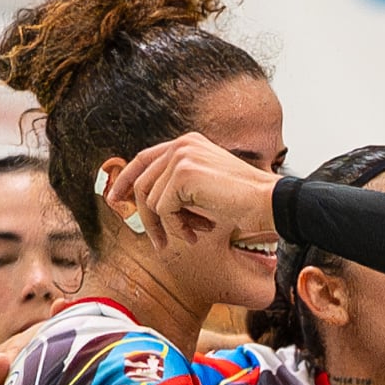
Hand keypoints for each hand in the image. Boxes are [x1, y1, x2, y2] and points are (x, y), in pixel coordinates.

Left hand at [122, 134, 282, 250]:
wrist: (269, 203)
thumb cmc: (244, 203)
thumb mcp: (206, 190)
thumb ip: (179, 188)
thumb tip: (148, 205)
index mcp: (188, 143)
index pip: (144, 159)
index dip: (125, 180)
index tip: (114, 200)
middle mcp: (182, 144)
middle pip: (142, 181)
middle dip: (146, 216)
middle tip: (158, 241)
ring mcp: (181, 156)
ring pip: (150, 199)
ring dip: (168, 225)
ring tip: (192, 235)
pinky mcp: (182, 173)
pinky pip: (163, 208)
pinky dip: (177, 226)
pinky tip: (199, 231)